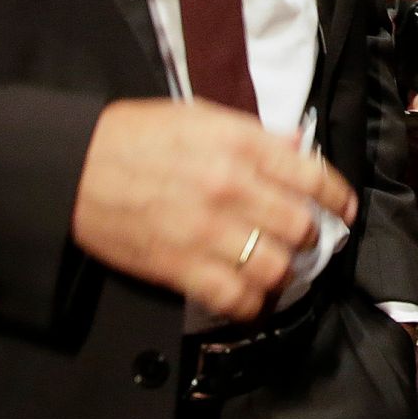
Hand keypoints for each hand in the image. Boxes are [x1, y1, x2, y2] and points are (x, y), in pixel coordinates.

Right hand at [70, 98, 356, 322]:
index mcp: (238, 144)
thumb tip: (297, 146)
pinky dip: (249, 303)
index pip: (310, 175)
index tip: (343, 210)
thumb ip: (253, 132)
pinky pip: (235, 299)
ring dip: (282, 273)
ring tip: (275, 268)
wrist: (75, 166)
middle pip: (299, 227)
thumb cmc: (135, 135)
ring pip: (274, 268)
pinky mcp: (181, 267)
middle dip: (309, 237)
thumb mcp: (198, 115)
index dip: (336, 197)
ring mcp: (207, 231)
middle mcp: (230, 187)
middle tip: (302, 240)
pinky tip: (248, 295)